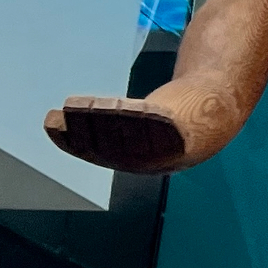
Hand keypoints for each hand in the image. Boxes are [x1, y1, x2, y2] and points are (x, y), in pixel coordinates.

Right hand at [44, 96, 185, 171]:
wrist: (215, 113)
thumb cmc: (166, 121)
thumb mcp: (130, 127)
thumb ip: (98, 126)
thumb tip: (54, 122)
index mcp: (128, 162)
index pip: (94, 151)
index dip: (71, 138)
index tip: (52, 120)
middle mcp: (147, 162)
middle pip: (110, 143)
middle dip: (88, 127)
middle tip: (68, 109)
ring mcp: (168, 150)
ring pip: (130, 134)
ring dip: (107, 119)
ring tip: (84, 105)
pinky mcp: (187, 134)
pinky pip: (159, 125)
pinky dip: (140, 117)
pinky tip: (122, 105)